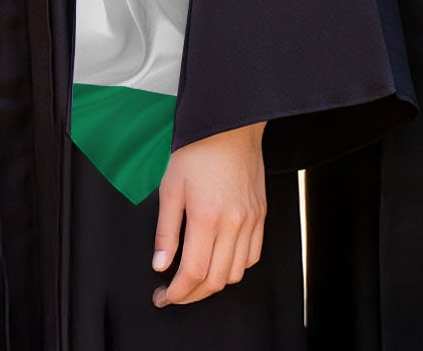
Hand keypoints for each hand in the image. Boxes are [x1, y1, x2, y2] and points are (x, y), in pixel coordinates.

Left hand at [152, 121, 265, 306]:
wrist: (229, 125)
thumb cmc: (197, 149)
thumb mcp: (170, 186)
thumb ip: (166, 230)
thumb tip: (161, 264)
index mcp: (207, 217)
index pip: (194, 272)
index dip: (178, 292)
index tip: (164, 297)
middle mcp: (233, 224)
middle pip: (216, 280)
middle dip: (192, 294)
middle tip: (174, 293)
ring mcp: (251, 221)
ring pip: (236, 273)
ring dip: (214, 284)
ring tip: (194, 279)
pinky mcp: (261, 216)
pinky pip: (253, 256)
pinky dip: (235, 267)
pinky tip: (220, 261)